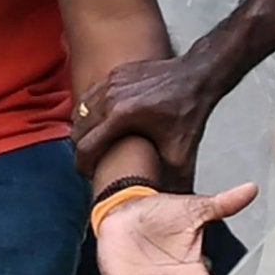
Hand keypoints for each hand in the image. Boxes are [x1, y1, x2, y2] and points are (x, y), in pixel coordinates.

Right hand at [72, 50, 215, 186]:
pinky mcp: (114, 74)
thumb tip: (167, 200)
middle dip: (80, 149)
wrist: (196, 76)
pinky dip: (89, 111)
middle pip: (78, 129)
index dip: (82, 166)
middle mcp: (110, 97)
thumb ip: (171, 178)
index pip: (86, 147)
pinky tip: (99, 123)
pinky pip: (90, 96)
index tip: (87, 174)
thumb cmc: (188, 110)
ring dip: (82, 129)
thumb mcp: (181, 151)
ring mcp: (110, 82)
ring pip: (80, 111)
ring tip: (92, 143)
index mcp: (121, 116)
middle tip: (90, 162)